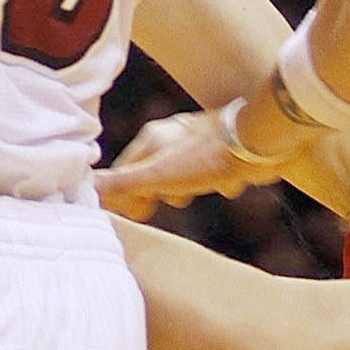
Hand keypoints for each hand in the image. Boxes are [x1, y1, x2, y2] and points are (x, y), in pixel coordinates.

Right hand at [95, 109, 287, 216]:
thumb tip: (90, 188)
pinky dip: (216, 182)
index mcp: (153, 138)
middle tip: (149, 209)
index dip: (122, 193)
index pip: (126, 169)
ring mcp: (199, 142)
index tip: (124, 212)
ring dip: (186, 188)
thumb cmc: (205, 157)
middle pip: (153, 171)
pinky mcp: (224, 151)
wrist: (259, 142)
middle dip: (154, 191)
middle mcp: (174, 136)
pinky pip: (213, 172)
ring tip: (189, 195)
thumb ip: (124, 183)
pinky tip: (226, 185)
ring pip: (183, 172)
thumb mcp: (158, 175)